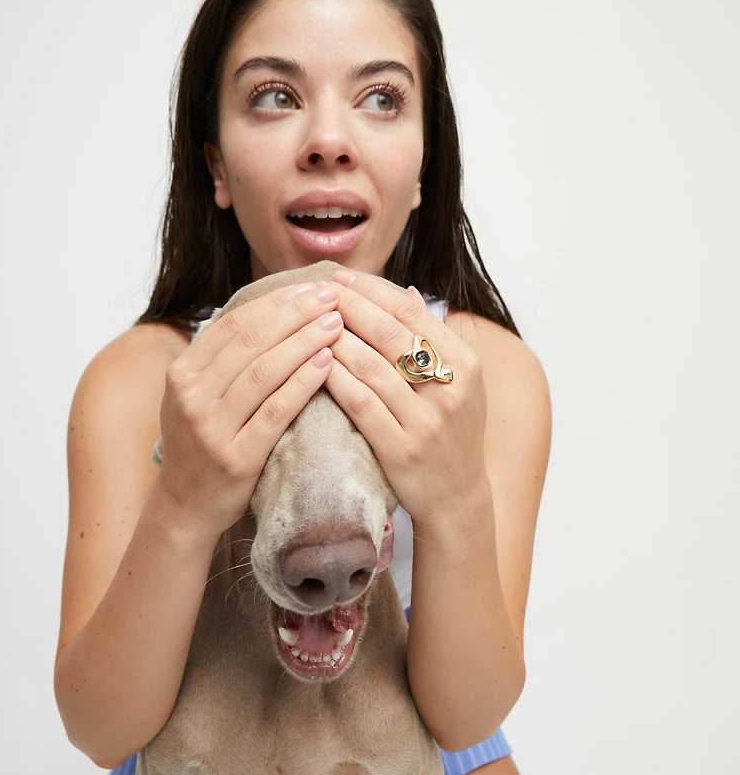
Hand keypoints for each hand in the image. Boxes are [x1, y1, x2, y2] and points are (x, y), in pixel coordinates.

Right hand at [156, 281, 343, 536]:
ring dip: (304, 341)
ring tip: (336, 323)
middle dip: (296, 313)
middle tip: (332, 296)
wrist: (185, 507)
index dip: (276, 302)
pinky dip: (302, 383)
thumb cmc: (203, 445)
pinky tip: (326, 364)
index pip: (235, 324)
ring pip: (264, 371)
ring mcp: (210, 428)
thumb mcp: (196, 396)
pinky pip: (275, 411)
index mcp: (182, 372)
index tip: (311, 288)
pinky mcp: (235, 457)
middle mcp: (191, 396)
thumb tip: (269, 312)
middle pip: (251, 342)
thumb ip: (222, 359)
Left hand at [323, 269, 486, 526]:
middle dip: (349, 307)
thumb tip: (406, 292)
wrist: (458, 497)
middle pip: (391, 334)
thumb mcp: (460, 383)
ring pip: (371, 366)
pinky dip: (335, 378)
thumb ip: (434, 339)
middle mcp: (450, 389)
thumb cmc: (452, 434)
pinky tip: (314, 363)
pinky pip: (360, 403)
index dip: (373, 290)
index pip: (413, 314)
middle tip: (318, 291)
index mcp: (466, 364)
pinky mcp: (401, 449)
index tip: (341, 277)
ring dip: (335, 339)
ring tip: (309, 321)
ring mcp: (426, 421)